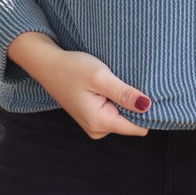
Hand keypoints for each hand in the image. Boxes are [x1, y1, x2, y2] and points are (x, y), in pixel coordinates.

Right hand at [7, 31, 151, 138]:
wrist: (48, 65)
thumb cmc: (72, 68)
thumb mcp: (100, 77)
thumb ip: (124, 93)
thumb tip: (147, 106)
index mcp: (100, 122)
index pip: (138, 127)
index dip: (147, 111)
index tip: (146, 92)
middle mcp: (97, 129)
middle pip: (132, 123)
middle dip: (133, 104)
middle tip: (124, 81)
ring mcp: (94, 125)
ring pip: (123, 117)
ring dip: (123, 100)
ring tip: (113, 82)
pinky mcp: (92, 117)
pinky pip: (114, 113)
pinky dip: (115, 100)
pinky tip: (108, 86)